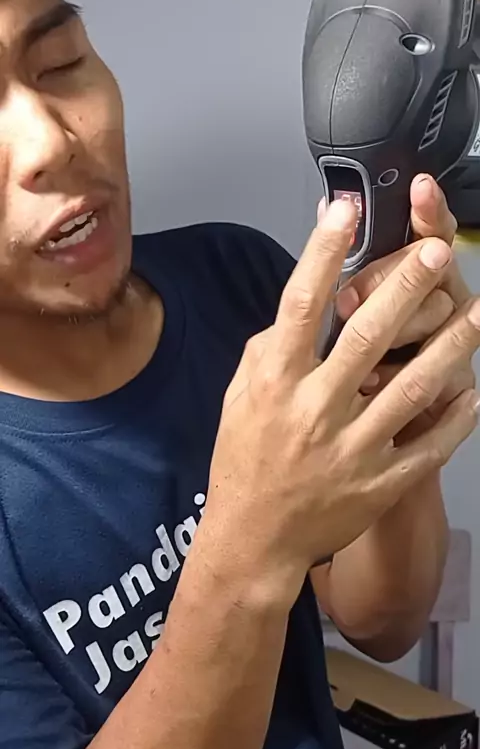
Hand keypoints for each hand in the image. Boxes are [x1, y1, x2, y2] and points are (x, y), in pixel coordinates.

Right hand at [201, 201, 479, 605]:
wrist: (254, 538)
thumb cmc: (244, 461)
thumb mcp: (239, 396)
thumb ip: (269, 351)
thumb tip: (298, 312)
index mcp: (276, 381)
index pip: (300, 303)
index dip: (322, 252)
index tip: (343, 210)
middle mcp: (314, 409)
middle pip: (368, 336)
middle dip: (406, 286)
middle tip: (437, 249)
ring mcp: (351, 448)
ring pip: (413, 386)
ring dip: (450, 345)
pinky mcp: (379, 482)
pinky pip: (428, 444)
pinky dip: (456, 417)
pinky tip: (474, 390)